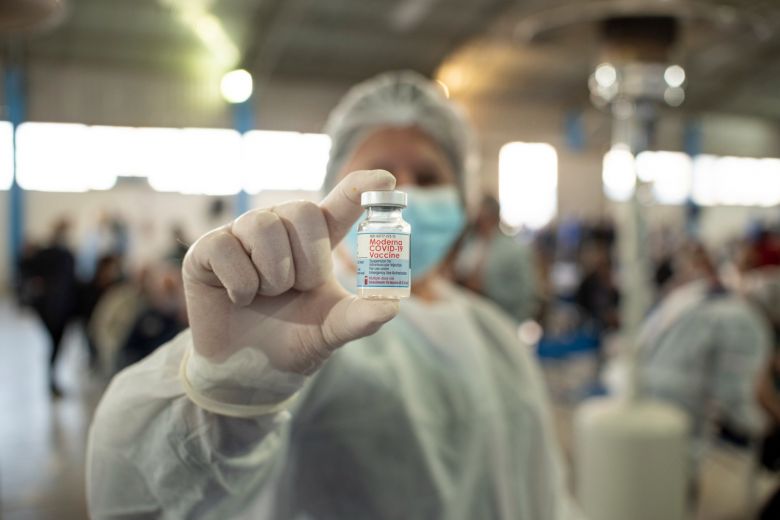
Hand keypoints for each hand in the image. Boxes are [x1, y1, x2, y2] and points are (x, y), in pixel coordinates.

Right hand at [183, 170, 399, 373]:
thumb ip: (359, 317)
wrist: (248, 374)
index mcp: (314, 242)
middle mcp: (279, 229)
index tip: (386, 180)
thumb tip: (392, 306)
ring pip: (264, 227)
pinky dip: (240, 284)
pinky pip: (228, 248)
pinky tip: (238, 299)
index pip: (339, 205)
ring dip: (272, 274)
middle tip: (296, 289)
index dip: (359, 188)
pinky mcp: (206, 249)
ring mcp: (241, 235)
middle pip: (303, 210)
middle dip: (306, 259)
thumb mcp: (331, 330)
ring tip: (265, 295)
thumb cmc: (292, 341)